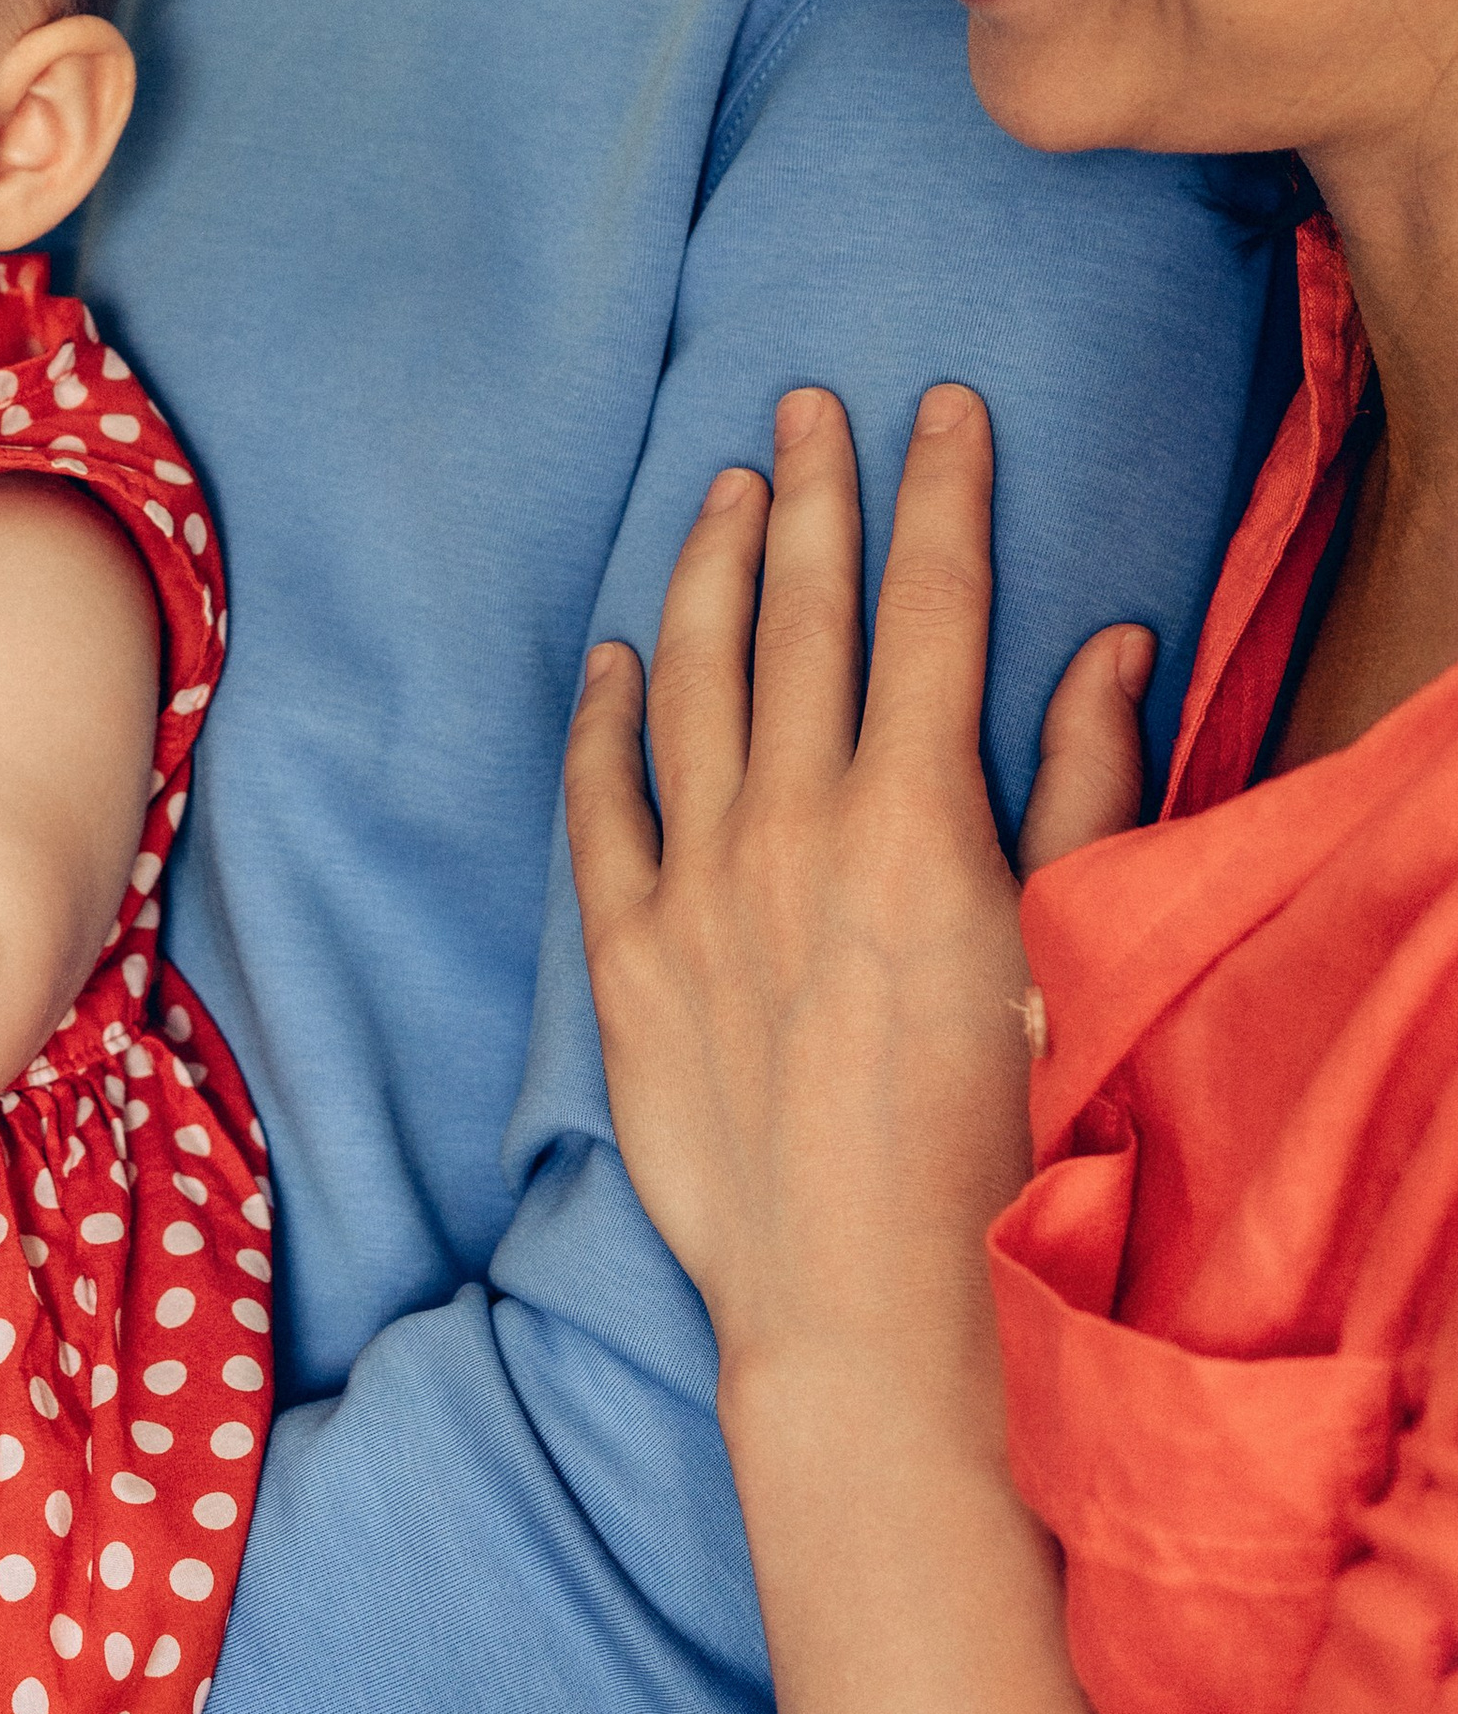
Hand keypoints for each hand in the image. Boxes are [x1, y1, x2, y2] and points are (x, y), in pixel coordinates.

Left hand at [563, 384, 1152, 1387]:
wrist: (870, 1309)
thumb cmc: (1004, 1146)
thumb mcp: (1078, 953)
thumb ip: (1092, 789)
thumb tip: (1112, 644)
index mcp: (919, 818)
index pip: (934, 609)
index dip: (942, 496)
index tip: (944, 410)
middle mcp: (795, 827)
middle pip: (804, 617)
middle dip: (816, 495)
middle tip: (809, 405)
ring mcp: (697, 888)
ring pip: (694, 682)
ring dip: (713, 573)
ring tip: (726, 490)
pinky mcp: (627, 960)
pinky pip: (601, 804)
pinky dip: (605, 718)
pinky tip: (616, 657)